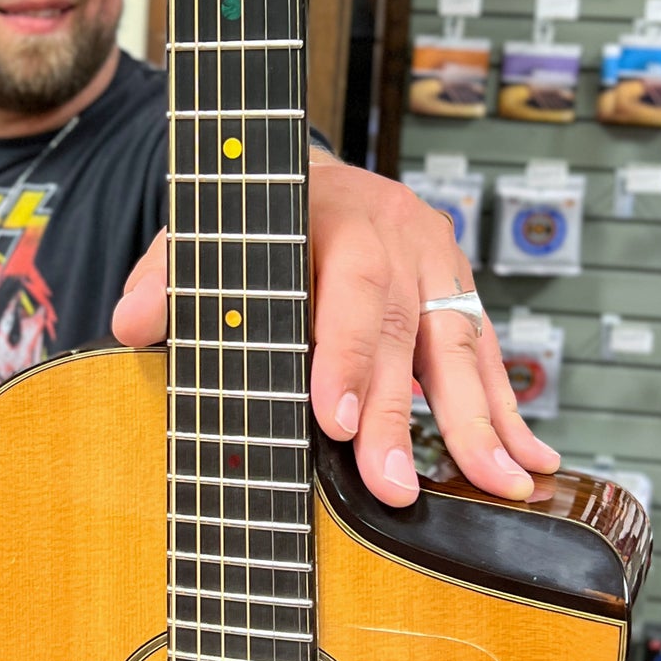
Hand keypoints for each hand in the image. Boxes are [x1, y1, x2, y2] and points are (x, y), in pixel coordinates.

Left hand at [111, 156, 558, 507]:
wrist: (318, 174)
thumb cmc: (261, 215)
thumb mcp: (205, 226)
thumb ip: (169, 273)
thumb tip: (130, 325)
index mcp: (338, 211)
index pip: (346, 284)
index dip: (344, 353)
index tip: (336, 419)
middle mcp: (399, 235)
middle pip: (403, 331)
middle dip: (401, 415)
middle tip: (391, 486)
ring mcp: (438, 265)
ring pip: (462, 347)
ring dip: (480, 423)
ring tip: (500, 484)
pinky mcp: (459, 297)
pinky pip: (490, 357)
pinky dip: (509, 412)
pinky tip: (530, 460)